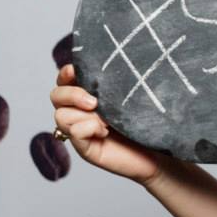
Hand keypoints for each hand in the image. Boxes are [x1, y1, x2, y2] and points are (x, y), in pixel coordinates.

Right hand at [50, 64, 165, 184]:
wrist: (160, 150)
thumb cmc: (147, 120)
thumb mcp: (130, 94)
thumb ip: (114, 82)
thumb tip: (106, 66)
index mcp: (90, 94)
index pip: (65, 80)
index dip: (66, 73)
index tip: (75, 70)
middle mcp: (81, 111)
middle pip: (56, 96)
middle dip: (72, 94)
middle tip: (94, 102)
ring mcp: (81, 130)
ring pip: (61, 115)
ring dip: (84, 114)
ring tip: (107, 120)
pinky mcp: (85, 148)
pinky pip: (73, 133)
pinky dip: (88, 128)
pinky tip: (105, 131)